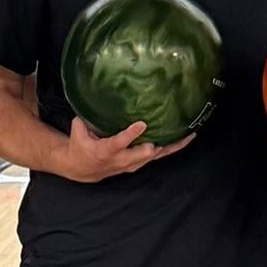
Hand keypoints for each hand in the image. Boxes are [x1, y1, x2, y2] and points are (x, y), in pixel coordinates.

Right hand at [58, 115, 192, 183]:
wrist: (83, 169)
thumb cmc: (81, 146)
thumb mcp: (78, 131)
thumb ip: (84, 118)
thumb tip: (92, 97)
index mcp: (105, 151)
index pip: (119, 143)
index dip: (130, 135)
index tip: (141, 124)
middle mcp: (122, 159)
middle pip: (142, 154)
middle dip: (152, 146)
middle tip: (165, 131)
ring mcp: (133, 163)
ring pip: (155, 156)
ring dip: (170, 146)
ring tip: (188, 134)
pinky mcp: (140, 163)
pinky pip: (159, 156)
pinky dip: (172, 148)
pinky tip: (187, 138)